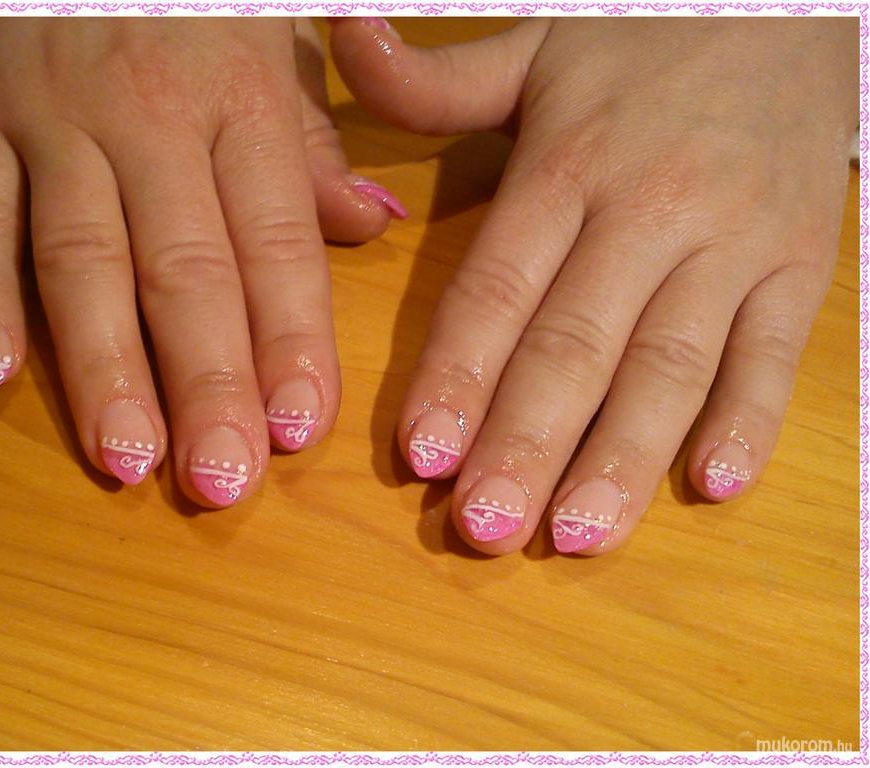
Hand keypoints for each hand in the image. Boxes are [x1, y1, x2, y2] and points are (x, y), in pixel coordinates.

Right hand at [0, 19, 404, 505]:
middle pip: (182, 269)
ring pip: (80, 260)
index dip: (291, 339)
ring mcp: (52, 121)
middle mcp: (149, 119)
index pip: (275, 241)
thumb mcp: (274, 43)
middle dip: (206, 383)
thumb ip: (313, 146)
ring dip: (102, 367)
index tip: (302, 430)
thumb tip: (373, 225)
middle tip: (222, 481)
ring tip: (127, 460)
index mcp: (239, 101)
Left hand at [331, 17, 856, 553]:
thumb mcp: (531, 45)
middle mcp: (648, 210)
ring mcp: (734, 242)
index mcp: (568, 162)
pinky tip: (715, 487)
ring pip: (672, 367)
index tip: (420, 457)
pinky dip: (750, 419)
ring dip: (622, 459)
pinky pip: (776, 351)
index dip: (458, 375)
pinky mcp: (803, 263)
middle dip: (527, 444)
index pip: (499, 287)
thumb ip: (432, 77)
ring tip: (577, 535)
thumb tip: (340, 33)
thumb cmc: (644, 35)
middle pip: (577, 345)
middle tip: (484, 527)